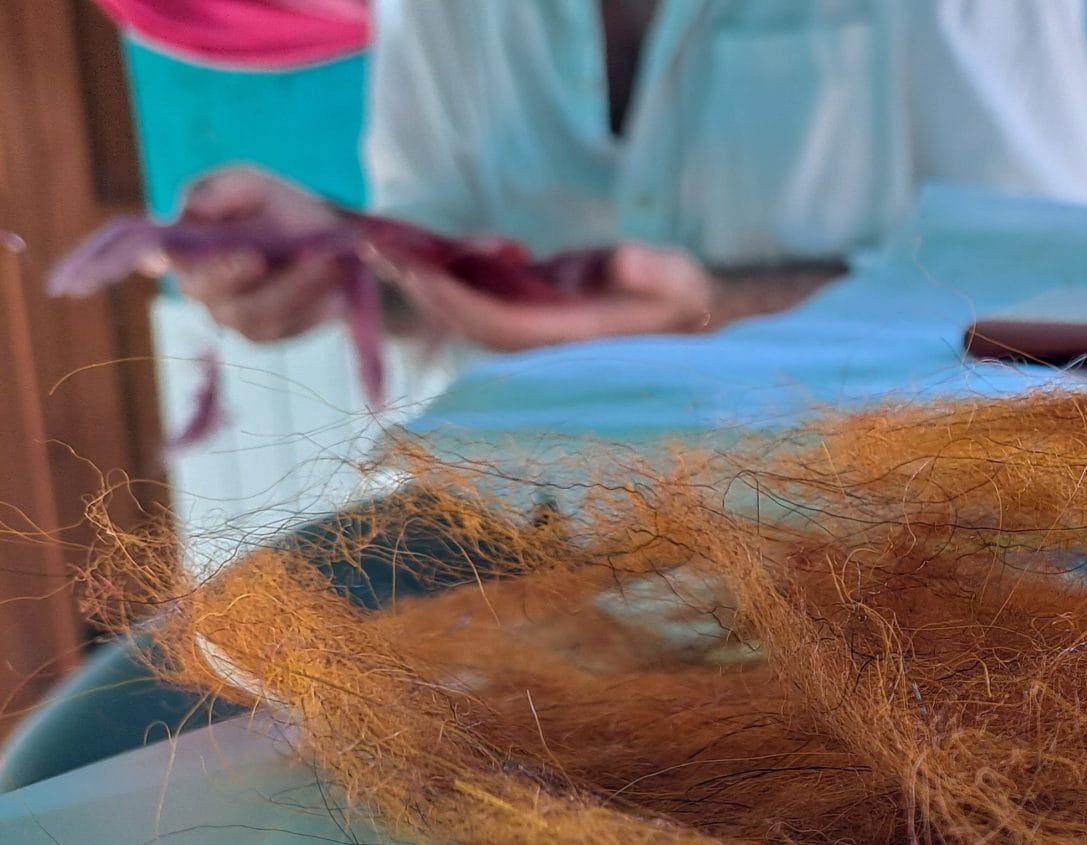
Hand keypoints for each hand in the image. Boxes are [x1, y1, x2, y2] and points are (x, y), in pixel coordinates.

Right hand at [168, 166, 344, 343]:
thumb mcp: (254, 187)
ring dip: (293, 288)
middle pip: (212, 293)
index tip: (189, 258)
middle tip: (272, 257)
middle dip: (240, 275)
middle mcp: (201, 288)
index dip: (170, 258)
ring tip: (327, 263)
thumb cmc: (278, 208)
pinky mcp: (269, 333)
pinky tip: (334, 288)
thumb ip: (222, 190)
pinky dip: (312, 306)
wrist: (328, 240)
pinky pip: (286, 327)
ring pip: (255, 314)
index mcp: (185, 247)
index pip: (167, 257)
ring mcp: (233, 316)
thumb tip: (193, 209)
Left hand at [368, 241, 715, 352]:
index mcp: (572, 336)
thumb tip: (624, 258)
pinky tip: (432, 251)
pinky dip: (455, 279)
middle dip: (423, 290)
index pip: (497, 323)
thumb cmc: (689, 296)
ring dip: (431, 285)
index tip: (412, 268)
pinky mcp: (537, 313)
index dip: (452, 298)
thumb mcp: (680, 278)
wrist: (696, 314)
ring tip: (389, 247)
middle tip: (376, 250)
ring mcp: (539, 329)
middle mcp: (546, 341)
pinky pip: (484, 302)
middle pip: (468, 323)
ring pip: (470, 314)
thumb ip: (653, 270)